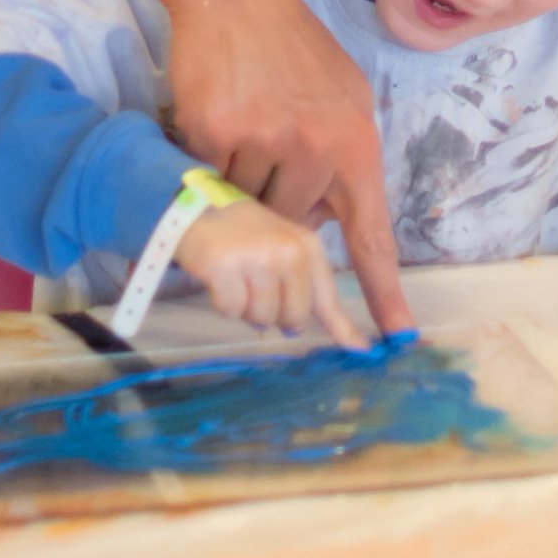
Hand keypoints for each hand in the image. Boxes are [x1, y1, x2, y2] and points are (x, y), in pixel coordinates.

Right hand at [165, 0, 413, 339]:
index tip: (395, 338)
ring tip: (246, 118)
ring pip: (249, 205)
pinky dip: (209, 156)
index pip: (372, 232)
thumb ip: (341, 156)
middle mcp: (317, 146)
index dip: (383, 290)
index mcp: (355, 139)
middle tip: (269, 139)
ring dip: (241, 177)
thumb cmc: (287, 42)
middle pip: (292, 222)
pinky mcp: (217, 133)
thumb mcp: (339, 94)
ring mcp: (266, 140)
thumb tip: (330, 217)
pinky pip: (211, 177)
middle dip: (277, 197)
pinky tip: (219, 111)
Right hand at [175, 197, 360, 344]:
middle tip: (255, 286)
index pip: (327, 298)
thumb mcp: (282, 248)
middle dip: (274, 315)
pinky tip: (218, 277)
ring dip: (245, 307)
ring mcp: (257, 259)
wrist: (196, 205)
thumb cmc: (243, 233)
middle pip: (293, 319)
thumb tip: (345, 340)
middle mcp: (287, 251)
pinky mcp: (226, 267)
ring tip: (236, 276)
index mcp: (306, 246)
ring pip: (261, 319)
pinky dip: (222, 302)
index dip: (343, 329)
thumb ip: (306, 288)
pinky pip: (231, 311)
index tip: (362, 352)